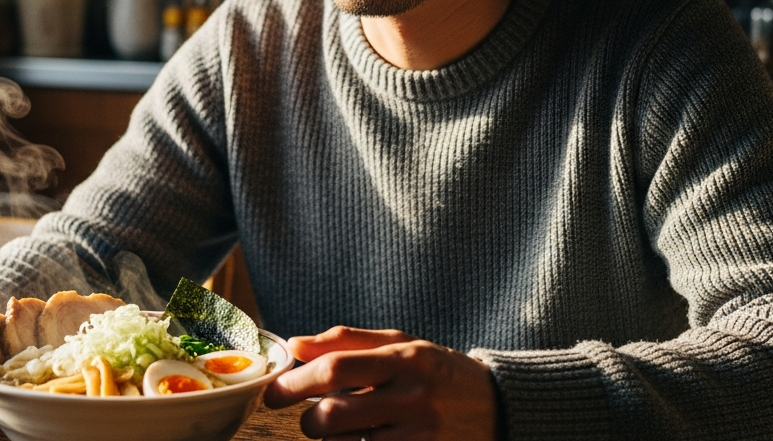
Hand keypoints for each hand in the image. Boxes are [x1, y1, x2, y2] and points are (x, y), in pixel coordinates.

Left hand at [263, 326, 498, 440]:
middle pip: (333, 416)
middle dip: (309, 421)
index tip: (273, 393)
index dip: (295, 382)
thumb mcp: (402, 344)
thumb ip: (347, 341)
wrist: (499, 406)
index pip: (336, 369)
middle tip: (311, 419)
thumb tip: (295, 345)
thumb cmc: (438, 371)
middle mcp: (412, 397)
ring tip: (342, 431)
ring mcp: (420, 434)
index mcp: (404, 359)